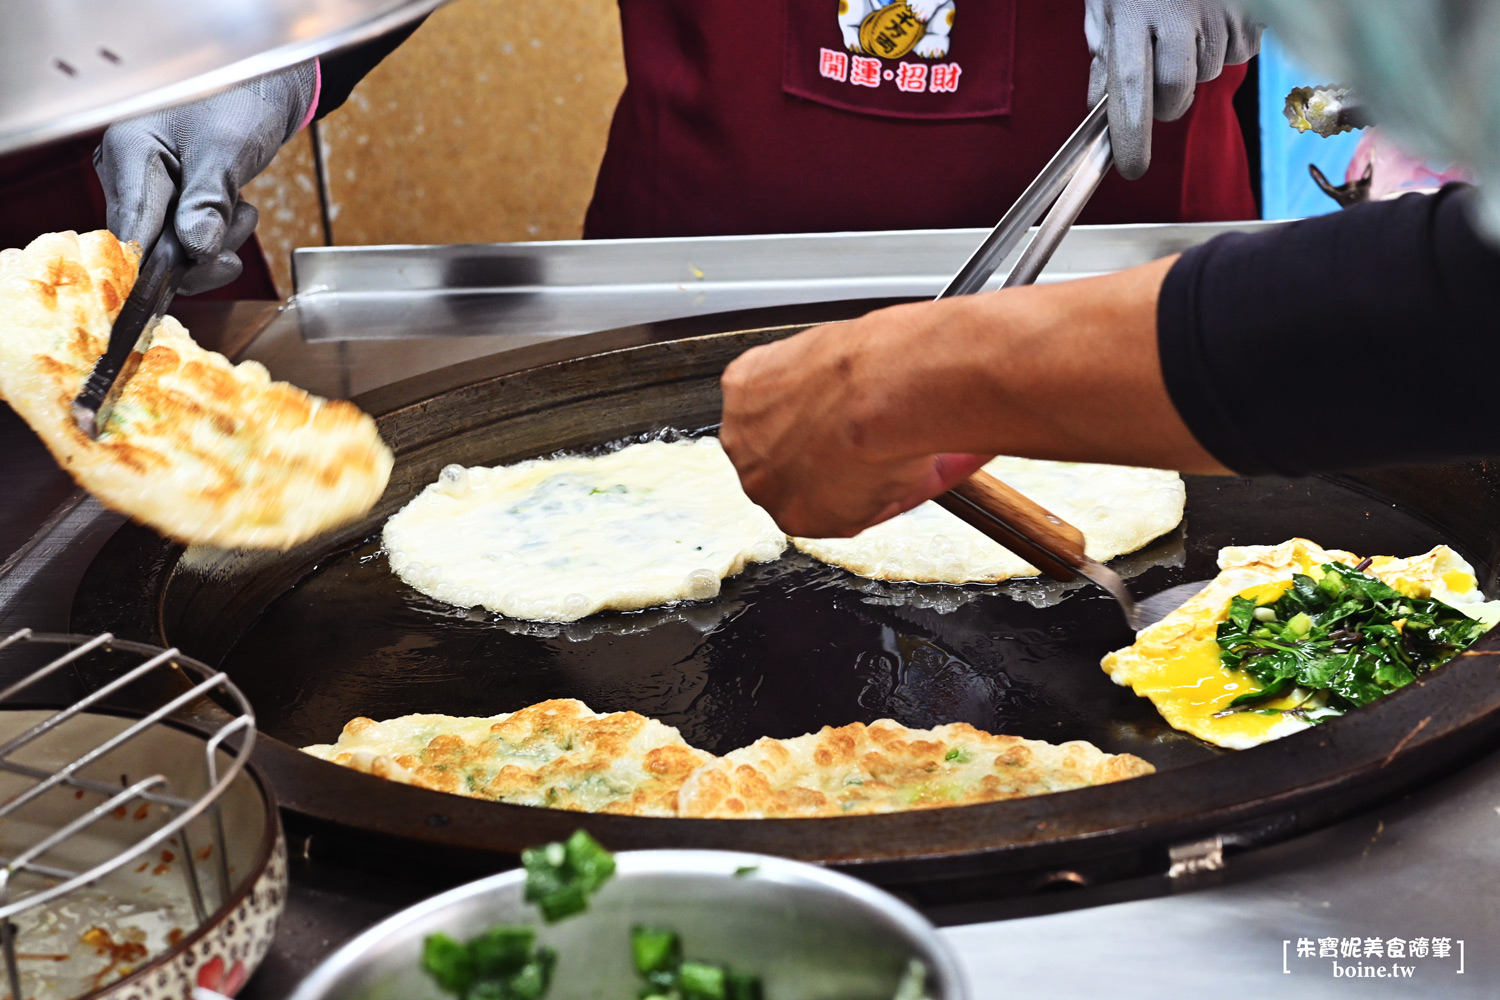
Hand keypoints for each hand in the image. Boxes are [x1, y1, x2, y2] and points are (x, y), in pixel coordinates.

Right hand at [96, 60, 318, 293]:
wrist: (262, 92)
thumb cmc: (239, 102)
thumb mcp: (227, 150)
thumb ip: (208, 201)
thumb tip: (195, 250)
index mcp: (128, 152)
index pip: (130, 229)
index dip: (152, 267)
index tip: (176, 289)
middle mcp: (127, 174)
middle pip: (148, 248)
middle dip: (198, 252)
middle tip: (236, 225)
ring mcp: (146, 191)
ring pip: (171, 252)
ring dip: (215, 244)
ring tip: (241, 208)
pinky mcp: (168, 204)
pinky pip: (185, 243)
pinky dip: (217, 237)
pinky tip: (235, 210)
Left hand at [720, 257, 1227, 537]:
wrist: (940, 377)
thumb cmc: (939, 349)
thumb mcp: (918, 340)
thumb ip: (907, 361)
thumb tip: (982, 347)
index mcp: (768, 366)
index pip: (782, 415)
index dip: (832, 433)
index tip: (868, 436)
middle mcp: (751, 417)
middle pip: (789, 463)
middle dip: (841, 464)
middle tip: (896, 454)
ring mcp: (768, 465)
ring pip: (811, 497)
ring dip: (860, 490)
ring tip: (907, 465)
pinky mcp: (799, 508)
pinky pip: (832, 524)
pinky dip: (872, 512)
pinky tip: (902, 484)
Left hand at [1085, 0, 1261, 178]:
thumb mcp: (1108, 8)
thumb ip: (1105, 57)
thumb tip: (1100, 111)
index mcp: (1131, 13)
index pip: (1130, 87)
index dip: (1131, 133)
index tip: (1130, 167)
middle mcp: (1177, 12)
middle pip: (1174, 92)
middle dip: (1164, 105)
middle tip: (1156, 88)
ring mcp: (1218, 11)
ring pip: (1207, 74)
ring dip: (1193, 68)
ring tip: (1184, 29)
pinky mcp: (1249, 13)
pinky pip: (1239, 53)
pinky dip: (1223, 47)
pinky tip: (1210, 21)